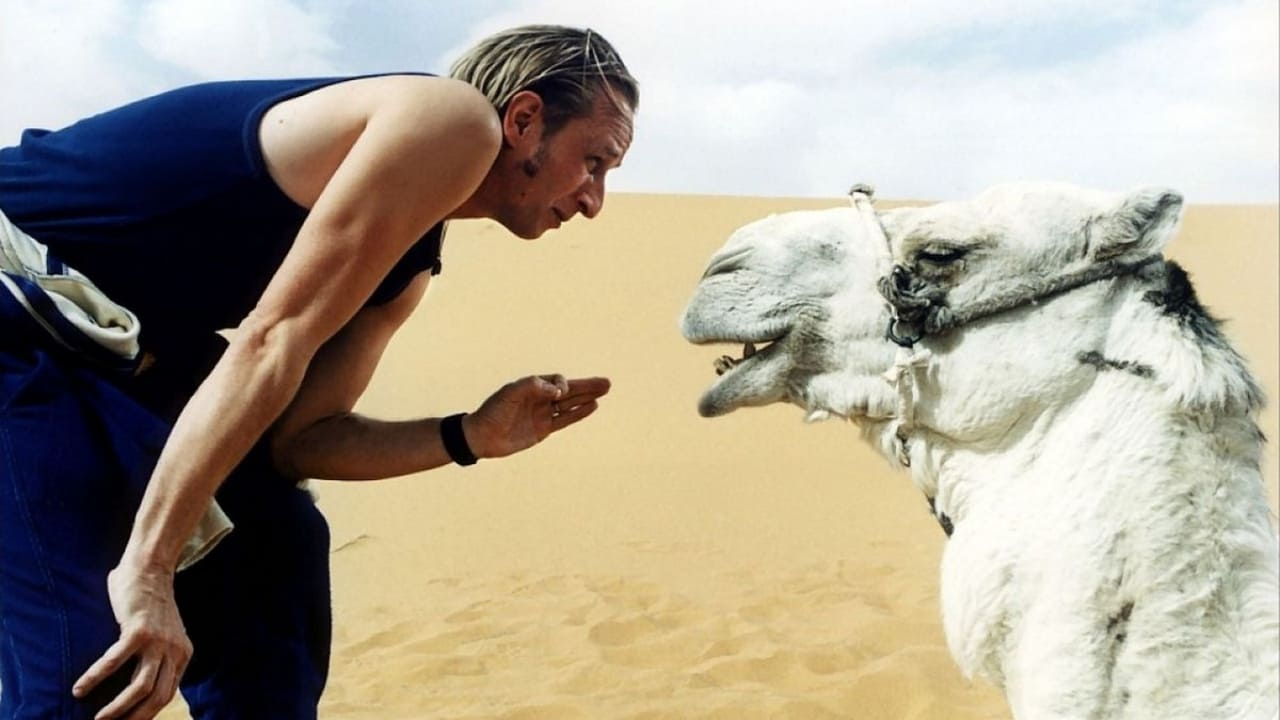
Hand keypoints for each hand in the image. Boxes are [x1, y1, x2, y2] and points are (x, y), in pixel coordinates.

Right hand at [73, 560, 191, 719]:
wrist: (151, 568)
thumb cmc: (149, 602)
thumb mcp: (162, 633)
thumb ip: (156, 656)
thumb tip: (136, 684)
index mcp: (182, 653)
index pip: (167, 694)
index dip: (147, 713)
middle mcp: (174, 650)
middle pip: (157, 697)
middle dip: (134, 718)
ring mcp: (158, 641)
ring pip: (140, 688)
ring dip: (117, 708)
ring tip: (98, 719)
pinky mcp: (138, 630)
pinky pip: (114, 663)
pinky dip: (95, 678)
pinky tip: (79, 689)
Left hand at [463, 374, 610, 458]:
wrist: (481, 437)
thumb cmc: (492, 412)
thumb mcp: (509, 394)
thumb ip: (532, 386)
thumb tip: (557, 391)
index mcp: (532, 386)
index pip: (556, 381)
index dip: (562, 385)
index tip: (558, 393)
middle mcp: (540, 399)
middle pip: (569, 390)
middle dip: (587, 386)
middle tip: (606, 383)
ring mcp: (543, 414)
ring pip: (571, 404)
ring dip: (587, 398)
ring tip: (605, 391)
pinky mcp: (544, 429)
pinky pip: (565, 420)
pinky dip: (579, 414)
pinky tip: (592, 406)